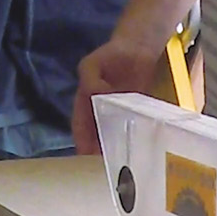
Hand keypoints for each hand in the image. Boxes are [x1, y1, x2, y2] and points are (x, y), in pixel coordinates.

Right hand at [72, 37, 161, 153]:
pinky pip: (129, 129)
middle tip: (103, 168)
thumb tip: (95, 93)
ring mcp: (115, 113)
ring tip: (118, 164)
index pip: (79, 125)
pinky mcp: (132, 113)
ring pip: (111, 135)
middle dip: (96, 151)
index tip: (85, 156)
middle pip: (94, 135)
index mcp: (84, 101)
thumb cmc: (111, 54)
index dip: (81, 140)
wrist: (137, 48)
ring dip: (112, 148)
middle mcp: (98, 111)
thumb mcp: (92, 63)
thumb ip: (90, 79)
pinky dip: (129, 140)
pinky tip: (135, 150)